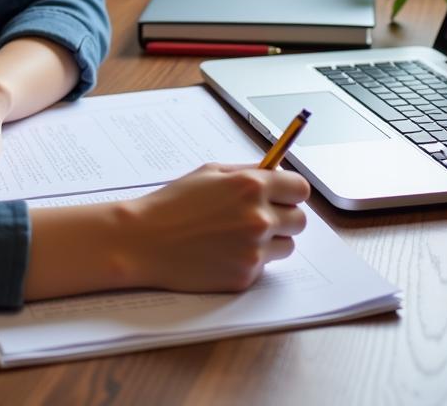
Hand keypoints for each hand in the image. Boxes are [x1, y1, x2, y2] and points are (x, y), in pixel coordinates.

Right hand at [125, 163, 309, 292]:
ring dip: (272, 241)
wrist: (146, 240)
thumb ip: (248, 171)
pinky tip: (223, 251)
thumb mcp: (210, 173)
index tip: (284, 194)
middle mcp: (258, 218)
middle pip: (300, 220)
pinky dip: (250, 260)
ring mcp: (253, 250)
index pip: (300, 188)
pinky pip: (264, 266)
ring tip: (239, 235)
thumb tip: (277, 173)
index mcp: (250, 186)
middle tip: (260, 215)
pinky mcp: (245, 276)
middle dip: (284, 216)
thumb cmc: (174, 203)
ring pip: (287, 246)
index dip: (291, 191)